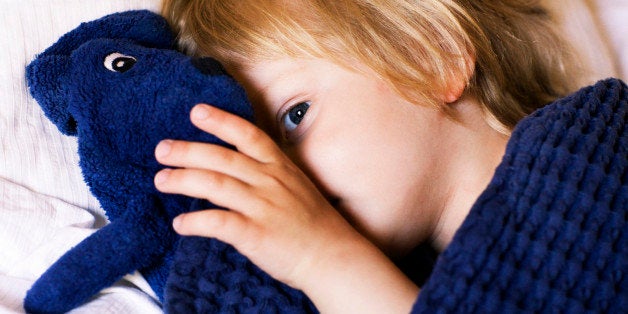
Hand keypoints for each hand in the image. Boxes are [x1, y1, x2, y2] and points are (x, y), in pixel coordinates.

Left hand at [154, 104, 417, 312]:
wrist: (332, 256)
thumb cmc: (312, 222)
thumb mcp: (295, 185)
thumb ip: (267, 172)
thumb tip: (234, 166)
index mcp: (279, 167)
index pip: (248, 135)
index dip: (221, 121)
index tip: (196, 111)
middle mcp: (270, 182)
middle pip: (222, 158)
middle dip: (188, 151)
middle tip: (162, 149)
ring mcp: (263, 207)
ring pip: (215, 185)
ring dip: (183, 181)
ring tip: (161, 180)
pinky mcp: (256, 234)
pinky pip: (219, 223)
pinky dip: (195, 222)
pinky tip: (180, 224)